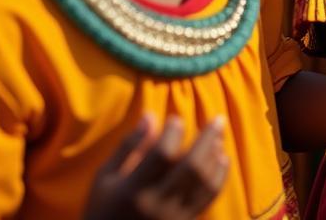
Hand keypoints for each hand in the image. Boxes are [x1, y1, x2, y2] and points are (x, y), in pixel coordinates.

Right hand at [83, 115, 228, 219]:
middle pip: (191, 167)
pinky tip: (222, 159)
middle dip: (207, 139)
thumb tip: (150, 116)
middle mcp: (157, 204)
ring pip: (204, 183)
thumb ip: (128, 147)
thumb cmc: (103, 209)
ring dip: (216, 156)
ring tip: (219, 136)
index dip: (172, 133)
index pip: (161, 156)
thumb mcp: (105, 178)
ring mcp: (174, 216)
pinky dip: (220, 177)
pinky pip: (209, 199)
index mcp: (133, 190)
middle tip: (218, 119)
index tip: (176, 119)